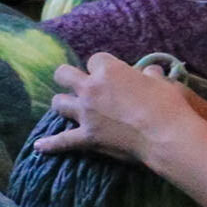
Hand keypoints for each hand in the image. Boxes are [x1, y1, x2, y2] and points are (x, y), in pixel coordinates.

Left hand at [33, 55, 198, 164]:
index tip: (110, 74)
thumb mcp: (161, 82)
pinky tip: (39, 147)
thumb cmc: (167, 105)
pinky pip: (62, 141)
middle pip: (64, 74)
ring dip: (63, 104)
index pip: (94, 59)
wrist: (165, 134)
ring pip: (58, 103)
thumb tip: (150, 72)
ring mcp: (86, 113)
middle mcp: (91, 88)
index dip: (101, 67)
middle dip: (68, 77)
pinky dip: (50, 145)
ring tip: (67, 107)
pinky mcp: (87, 136)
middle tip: (76, 84)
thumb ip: (150, 75)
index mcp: (109, 70)